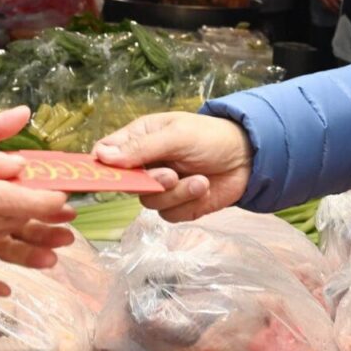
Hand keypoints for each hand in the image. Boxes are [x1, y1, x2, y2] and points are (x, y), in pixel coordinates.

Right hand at [93, 112, 252, 221]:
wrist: (247, 158)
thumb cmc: (211, 137)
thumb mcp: (177, 135)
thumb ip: (142, 147)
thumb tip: (103, 156)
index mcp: (139, 139)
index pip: (105, 155)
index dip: (103, 168)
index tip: (111, 175)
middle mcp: (145, 165)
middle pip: (126, 185)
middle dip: (151, 182)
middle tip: (171, 174)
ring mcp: (160, 187)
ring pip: (149, 203)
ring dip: (175, 193)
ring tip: (199, 179)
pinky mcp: (177, 206)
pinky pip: (169, 214)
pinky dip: (187, 203)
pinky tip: (203, 187)